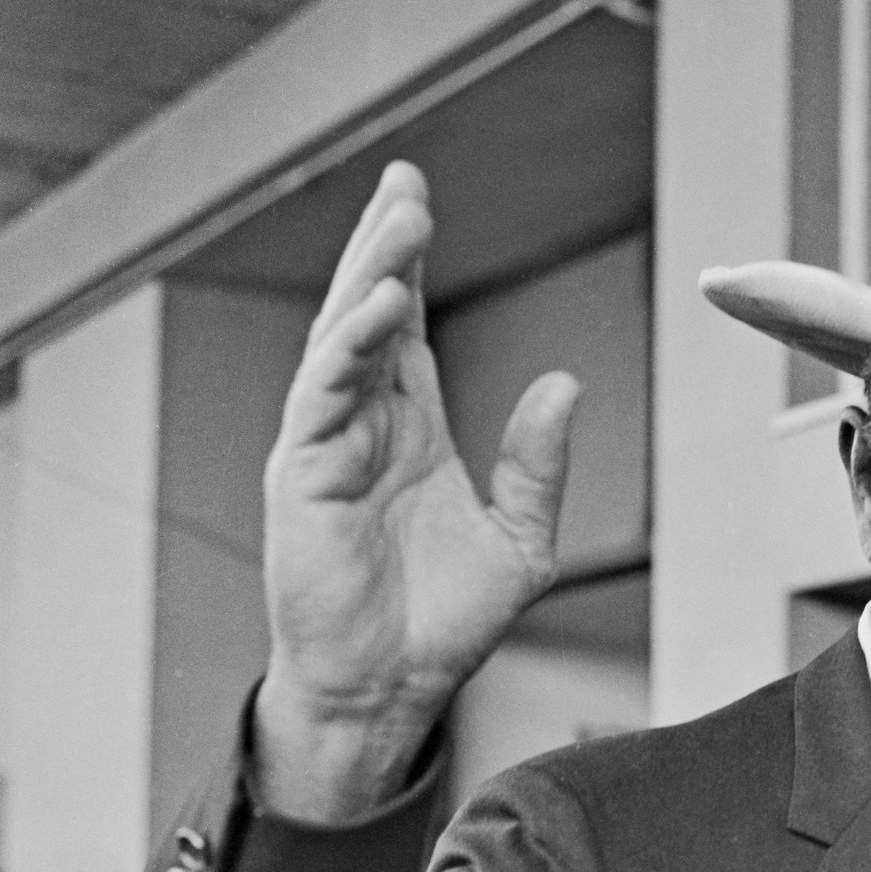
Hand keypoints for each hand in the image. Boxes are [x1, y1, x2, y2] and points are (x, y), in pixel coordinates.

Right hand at [255, 161, 579, 821]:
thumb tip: (567, 381)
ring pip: (342, 342)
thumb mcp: (520, 540)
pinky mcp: (303, 477)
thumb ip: (538, 464)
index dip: (410, 267)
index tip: (419, 201)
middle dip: (385, 247)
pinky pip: (324, 398)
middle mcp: (364, 429)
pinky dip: (349, 350)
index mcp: (412, 435)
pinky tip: (378, 310)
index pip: (406, 332)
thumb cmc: (444, 625)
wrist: (393, 691)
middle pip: (369, 317)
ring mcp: (327, 448)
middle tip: (406, 181)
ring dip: (370, 278)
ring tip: (402, 218)